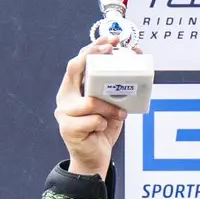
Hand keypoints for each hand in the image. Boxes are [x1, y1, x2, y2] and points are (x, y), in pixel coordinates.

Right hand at [56, 40, 130, 178]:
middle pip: (75, 68)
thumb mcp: (111, 103)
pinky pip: (93, 120)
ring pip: (90, 100)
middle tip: (112, 51)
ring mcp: (64, 113)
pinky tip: (104, 128)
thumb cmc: (102, 128)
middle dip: (94, 56)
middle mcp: (65, 96)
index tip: (113, 40)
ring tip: (120, 113)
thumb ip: (116, 87)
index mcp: (73, 87)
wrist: (93, 158)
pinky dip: (104, 123)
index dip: (94, 46)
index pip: (80, 60)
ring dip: (109, 106)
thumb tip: (135, 59)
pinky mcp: (68, 129)